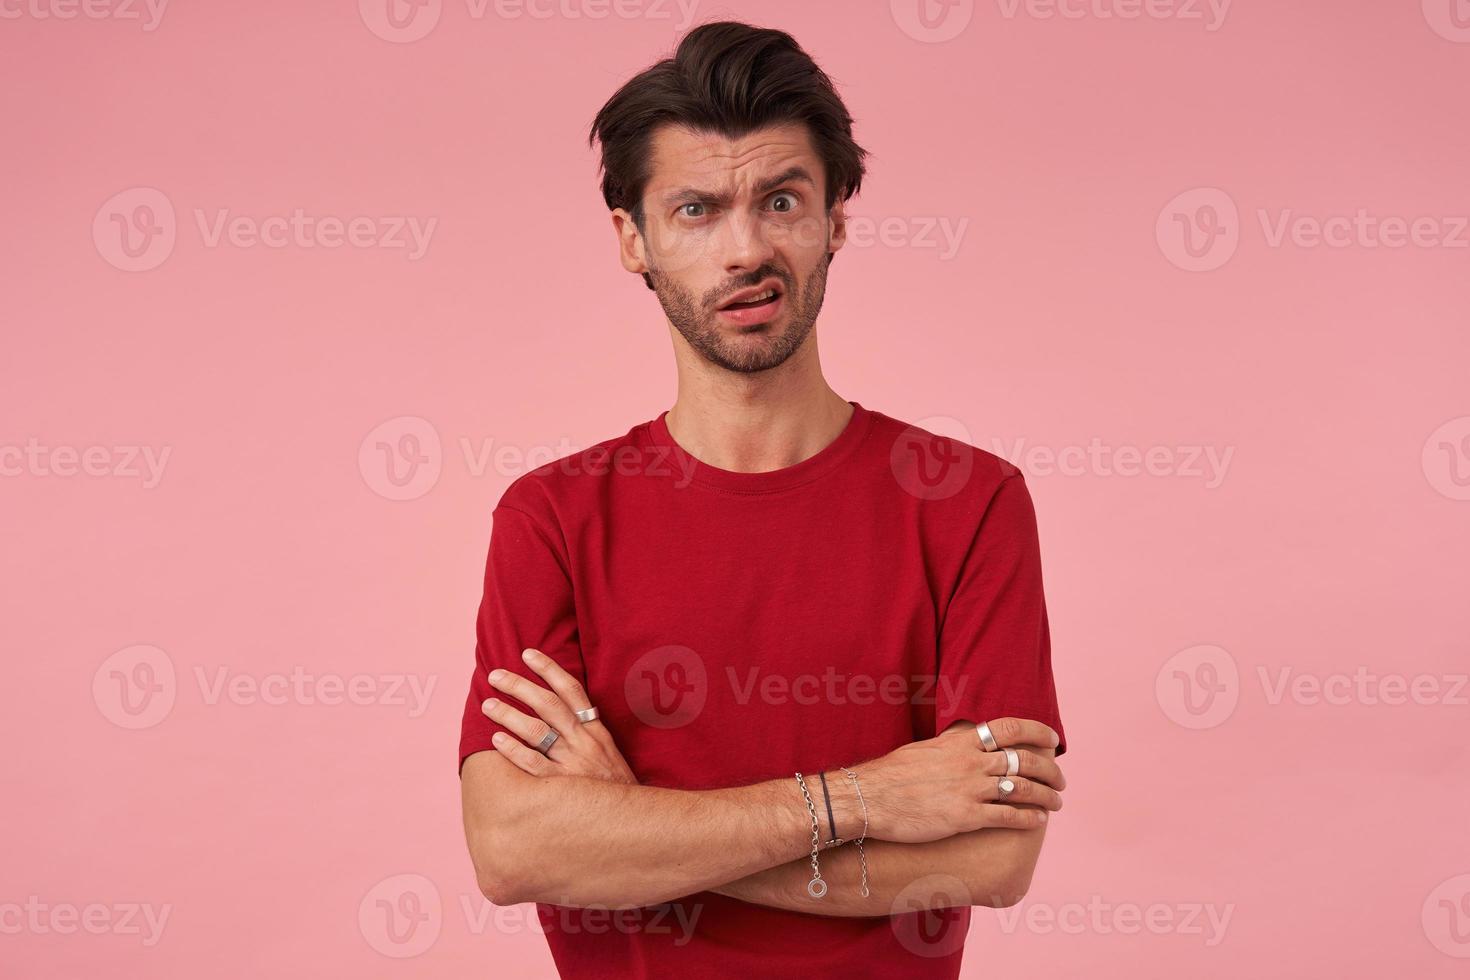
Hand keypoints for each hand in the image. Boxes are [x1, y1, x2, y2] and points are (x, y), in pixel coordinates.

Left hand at [481, 648, 637, 784]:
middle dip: (520, 686)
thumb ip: (585, 731)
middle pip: (548, 705)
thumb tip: (558, 710)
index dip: (549, 669)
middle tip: (496, 675)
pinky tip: (496, 740)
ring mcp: (572, 763)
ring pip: (537, 731)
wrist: (632, 820)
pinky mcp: (561, 787)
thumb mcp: (607, 751)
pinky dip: (514, 750)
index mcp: (596, 730)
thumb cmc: (613, 786)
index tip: (528, 653)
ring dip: (510, 715)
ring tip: (488, 704)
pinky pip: (533, 764)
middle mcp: (584, 742)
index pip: (572, 690)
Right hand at [845, 717, 1064, 843]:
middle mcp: (970, 762)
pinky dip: (1029, 818)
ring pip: (1023, 789)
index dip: (1038, 732)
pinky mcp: (965, 817)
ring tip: (1056, 803)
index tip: (1053, 740)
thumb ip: (952, 747)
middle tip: (1060, 780)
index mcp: (960, 742)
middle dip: (1050, 770)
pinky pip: (1008, 816)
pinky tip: (1038, 821)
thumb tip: (966, 743)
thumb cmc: (892, 775)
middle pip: (1025, 760)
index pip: (1010, 728)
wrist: (870, 798)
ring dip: (1047, 796)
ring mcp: (969, 790)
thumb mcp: (925, 749)